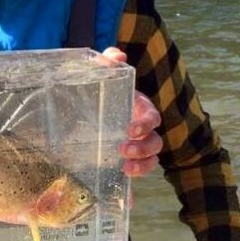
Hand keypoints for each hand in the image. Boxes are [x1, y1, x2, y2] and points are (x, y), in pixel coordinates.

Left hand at [100, 47, 161, 176]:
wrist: (84, 107)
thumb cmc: (100, 89)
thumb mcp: (102, 74)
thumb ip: (109, 61)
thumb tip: (118, 56)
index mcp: (139, 108)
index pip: (151, 117)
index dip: (145, 124)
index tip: (131, 129)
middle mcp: (142, 129)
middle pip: (155, 142)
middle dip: (143, 147)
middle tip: (124, 149)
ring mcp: (136, 146)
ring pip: (151, 159)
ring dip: (142, 165)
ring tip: (125, 167)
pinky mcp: (126, 160)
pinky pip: (137, 173)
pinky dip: (135, 180)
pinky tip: (125, 184)